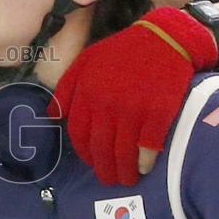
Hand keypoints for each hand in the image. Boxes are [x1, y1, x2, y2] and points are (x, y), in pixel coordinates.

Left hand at [53, 7, 217, 184]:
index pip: (78, 134)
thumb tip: (53, 116)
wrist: (165, 38)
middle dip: (104, 169)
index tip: (91, 161)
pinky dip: (146, 161)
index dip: (84, 153)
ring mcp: (133, 110)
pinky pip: (149, 147)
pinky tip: (145, 167)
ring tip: (128, 179)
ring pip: (124, 152)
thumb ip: (66, 88)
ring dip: (125, 171)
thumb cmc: (123, 50)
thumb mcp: (86, 61)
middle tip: (110, 179)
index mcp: (87, 93)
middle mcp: (107, 105)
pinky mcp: (158, 113)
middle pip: (100, 148)